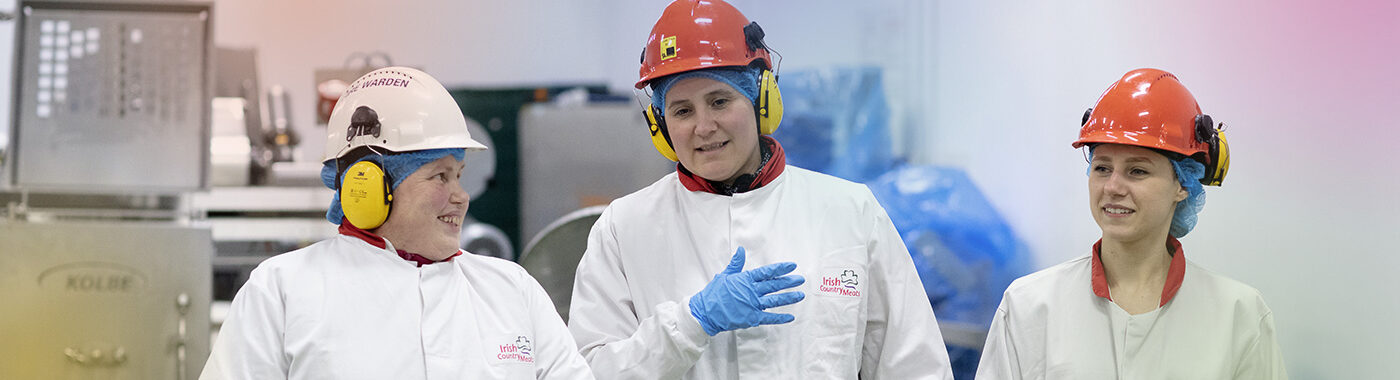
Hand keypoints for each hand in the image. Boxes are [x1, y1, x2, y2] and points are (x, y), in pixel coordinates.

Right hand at [689, 247, 805, 335]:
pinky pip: (769, 318)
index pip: (767, 272)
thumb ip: (736, 264)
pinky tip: (790, 317)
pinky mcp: (751, 318)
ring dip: (788, 297)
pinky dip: (780, 318)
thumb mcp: (724, 275)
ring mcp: (752, 305)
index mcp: (745, 279)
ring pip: (775, 300)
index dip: (780, 269)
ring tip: (800, 295)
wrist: (705, 312)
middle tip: (800, 279)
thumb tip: (740, 250)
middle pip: (774, 285)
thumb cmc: (713, 293)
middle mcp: (751, 291)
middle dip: (789, 282)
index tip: (792, 266)